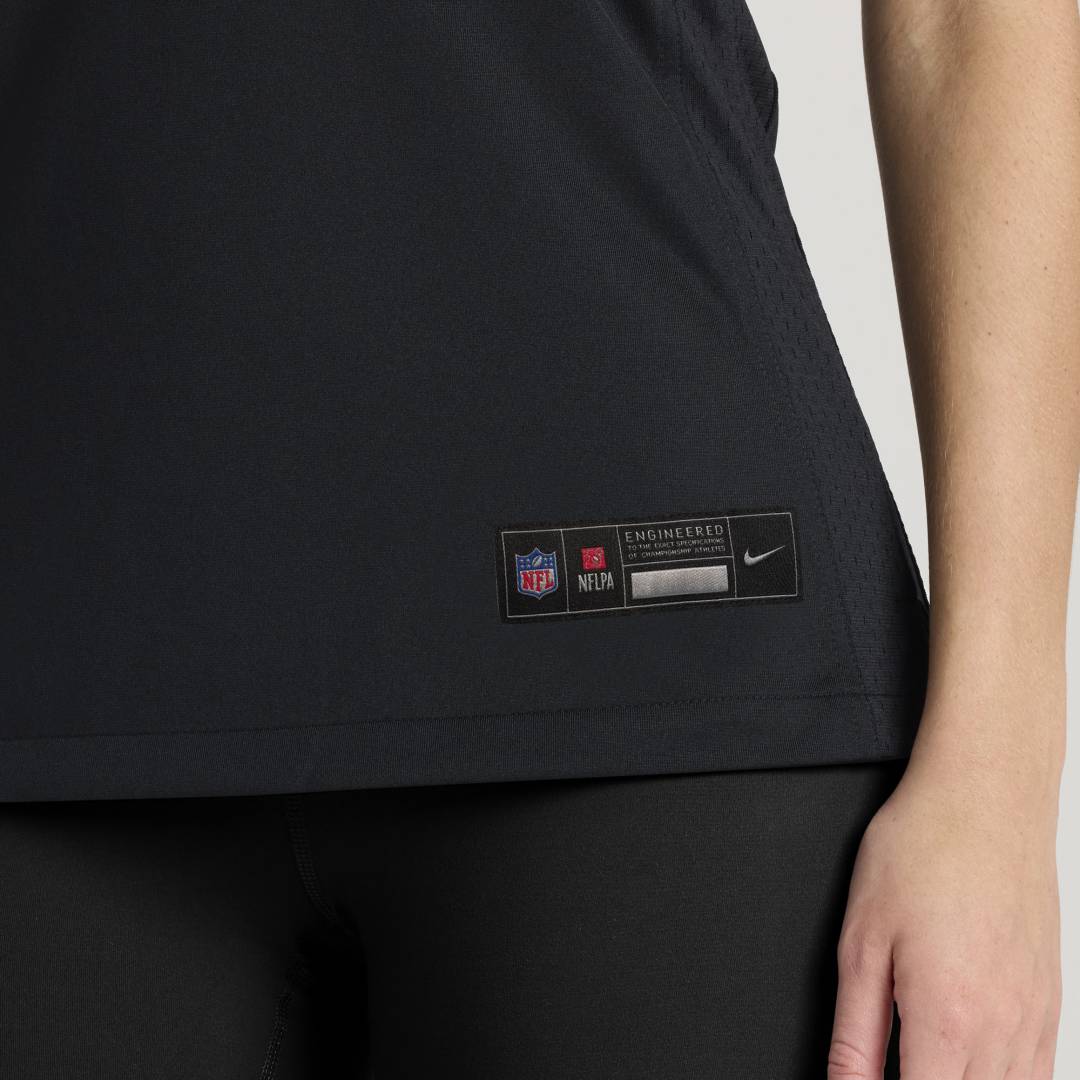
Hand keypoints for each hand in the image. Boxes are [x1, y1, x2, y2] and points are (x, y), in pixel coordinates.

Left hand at [827, 722, 1061, 1078]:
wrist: (987, 798)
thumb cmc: (924, 851)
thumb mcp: (862, 940)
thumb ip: (855, 1032)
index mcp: (946, 1022)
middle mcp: (1002, 1032)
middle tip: (898, 1063)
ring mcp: (1037, 1020)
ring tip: (926, 1063)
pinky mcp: (1052, 1002)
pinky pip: (1039, 1075)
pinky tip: (972, 1066)